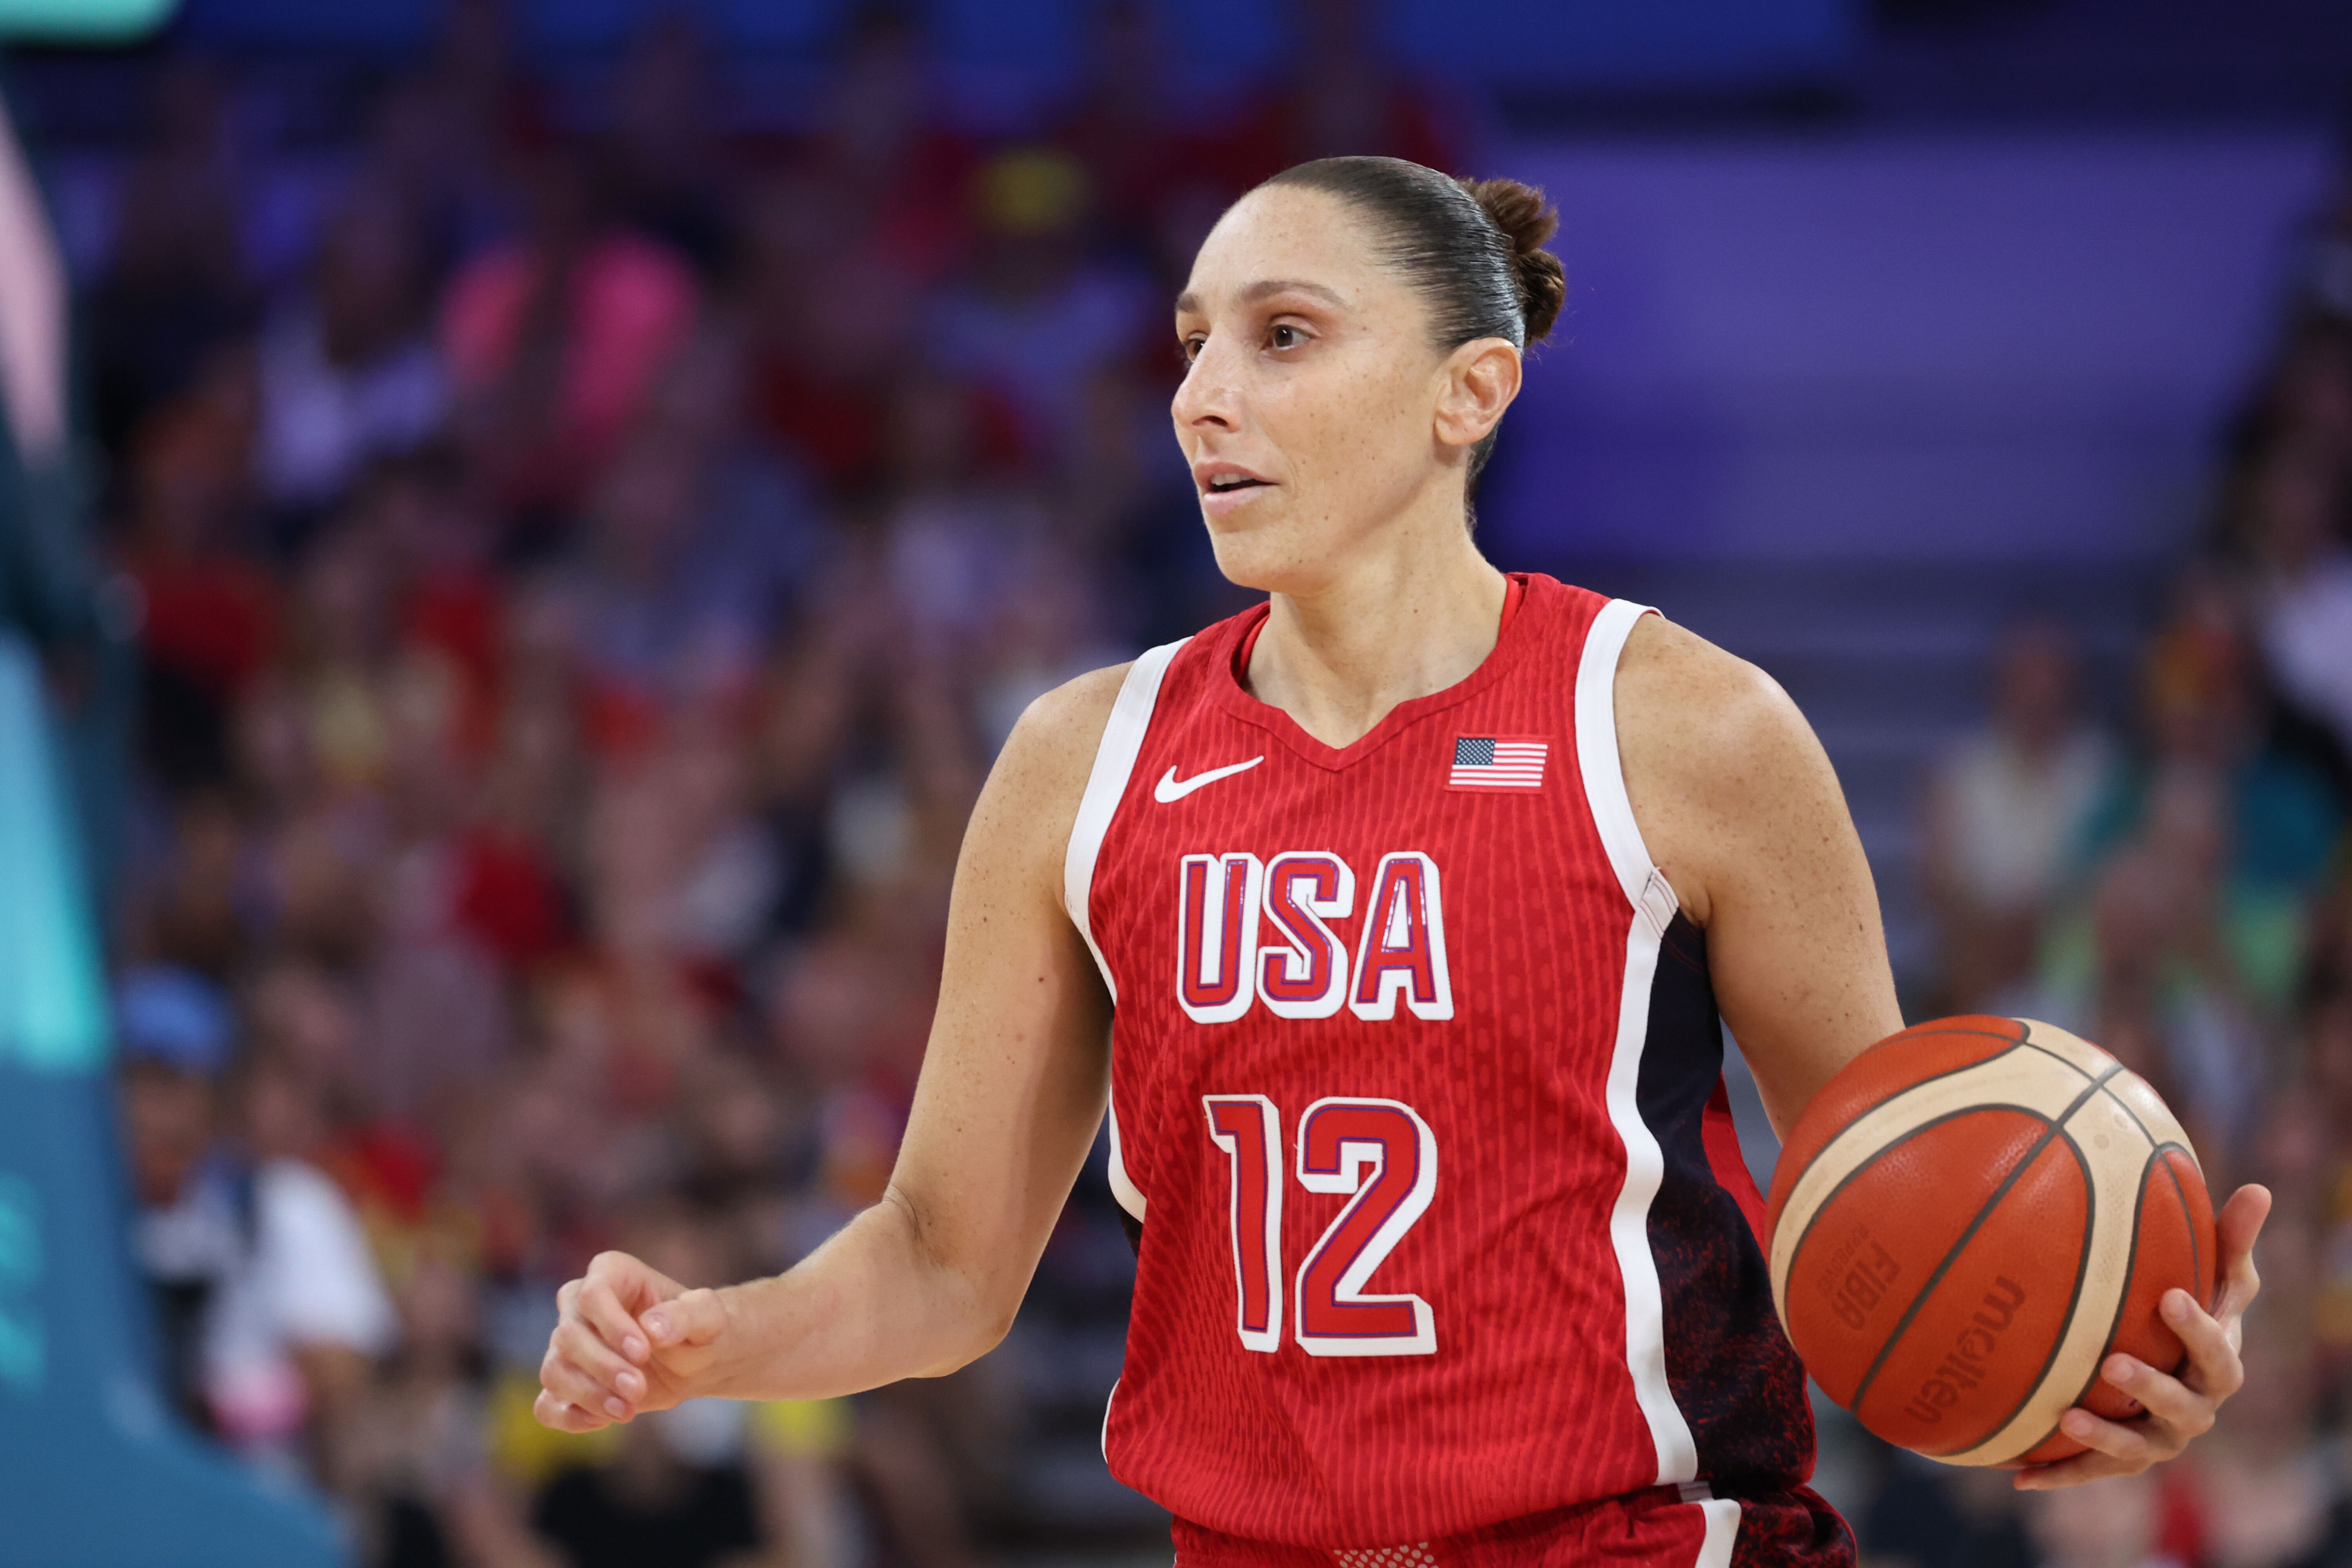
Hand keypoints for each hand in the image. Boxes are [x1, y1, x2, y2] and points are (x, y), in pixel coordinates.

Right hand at [534, 1250, 731, 1433]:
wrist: (696, 1359)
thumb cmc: (700, 1328)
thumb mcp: (708, 1316)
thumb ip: (687, 1314)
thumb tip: (652, 1328)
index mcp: (611, 1273)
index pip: (592, 1295)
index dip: (612, 1326)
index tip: (642, 1352)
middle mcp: (580, 1305)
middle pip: (568, 1335)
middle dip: (603, 1367)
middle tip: (638, 1389)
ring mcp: (567, 1346)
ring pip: (554, 1371)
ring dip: (589, 1395)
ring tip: (628, 1410)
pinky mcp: (568, 1384)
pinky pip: (547, 1405)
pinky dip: (569, 1417)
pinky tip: (602, 1421)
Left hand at [2014, 1183, 2270, 1489]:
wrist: (2155, 1367)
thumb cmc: (2186, 1311)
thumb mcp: (2211, 1278)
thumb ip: (2229, 1240)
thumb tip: (2258, 1188)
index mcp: (2217, 1366)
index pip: (2219, 1351)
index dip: (2200, 1328)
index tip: (2171, 1296)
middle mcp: (2194, 1409)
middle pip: (2183, 1406)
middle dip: (2152, 1387)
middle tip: (2113, 1363)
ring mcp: (2158, 1440)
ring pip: (2139, 1447)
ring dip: (2106, 1435)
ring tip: (2068, 1417)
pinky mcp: (2120, 1460)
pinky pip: (2090, 1472)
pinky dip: (2058, 1475)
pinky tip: (2018, 1477)